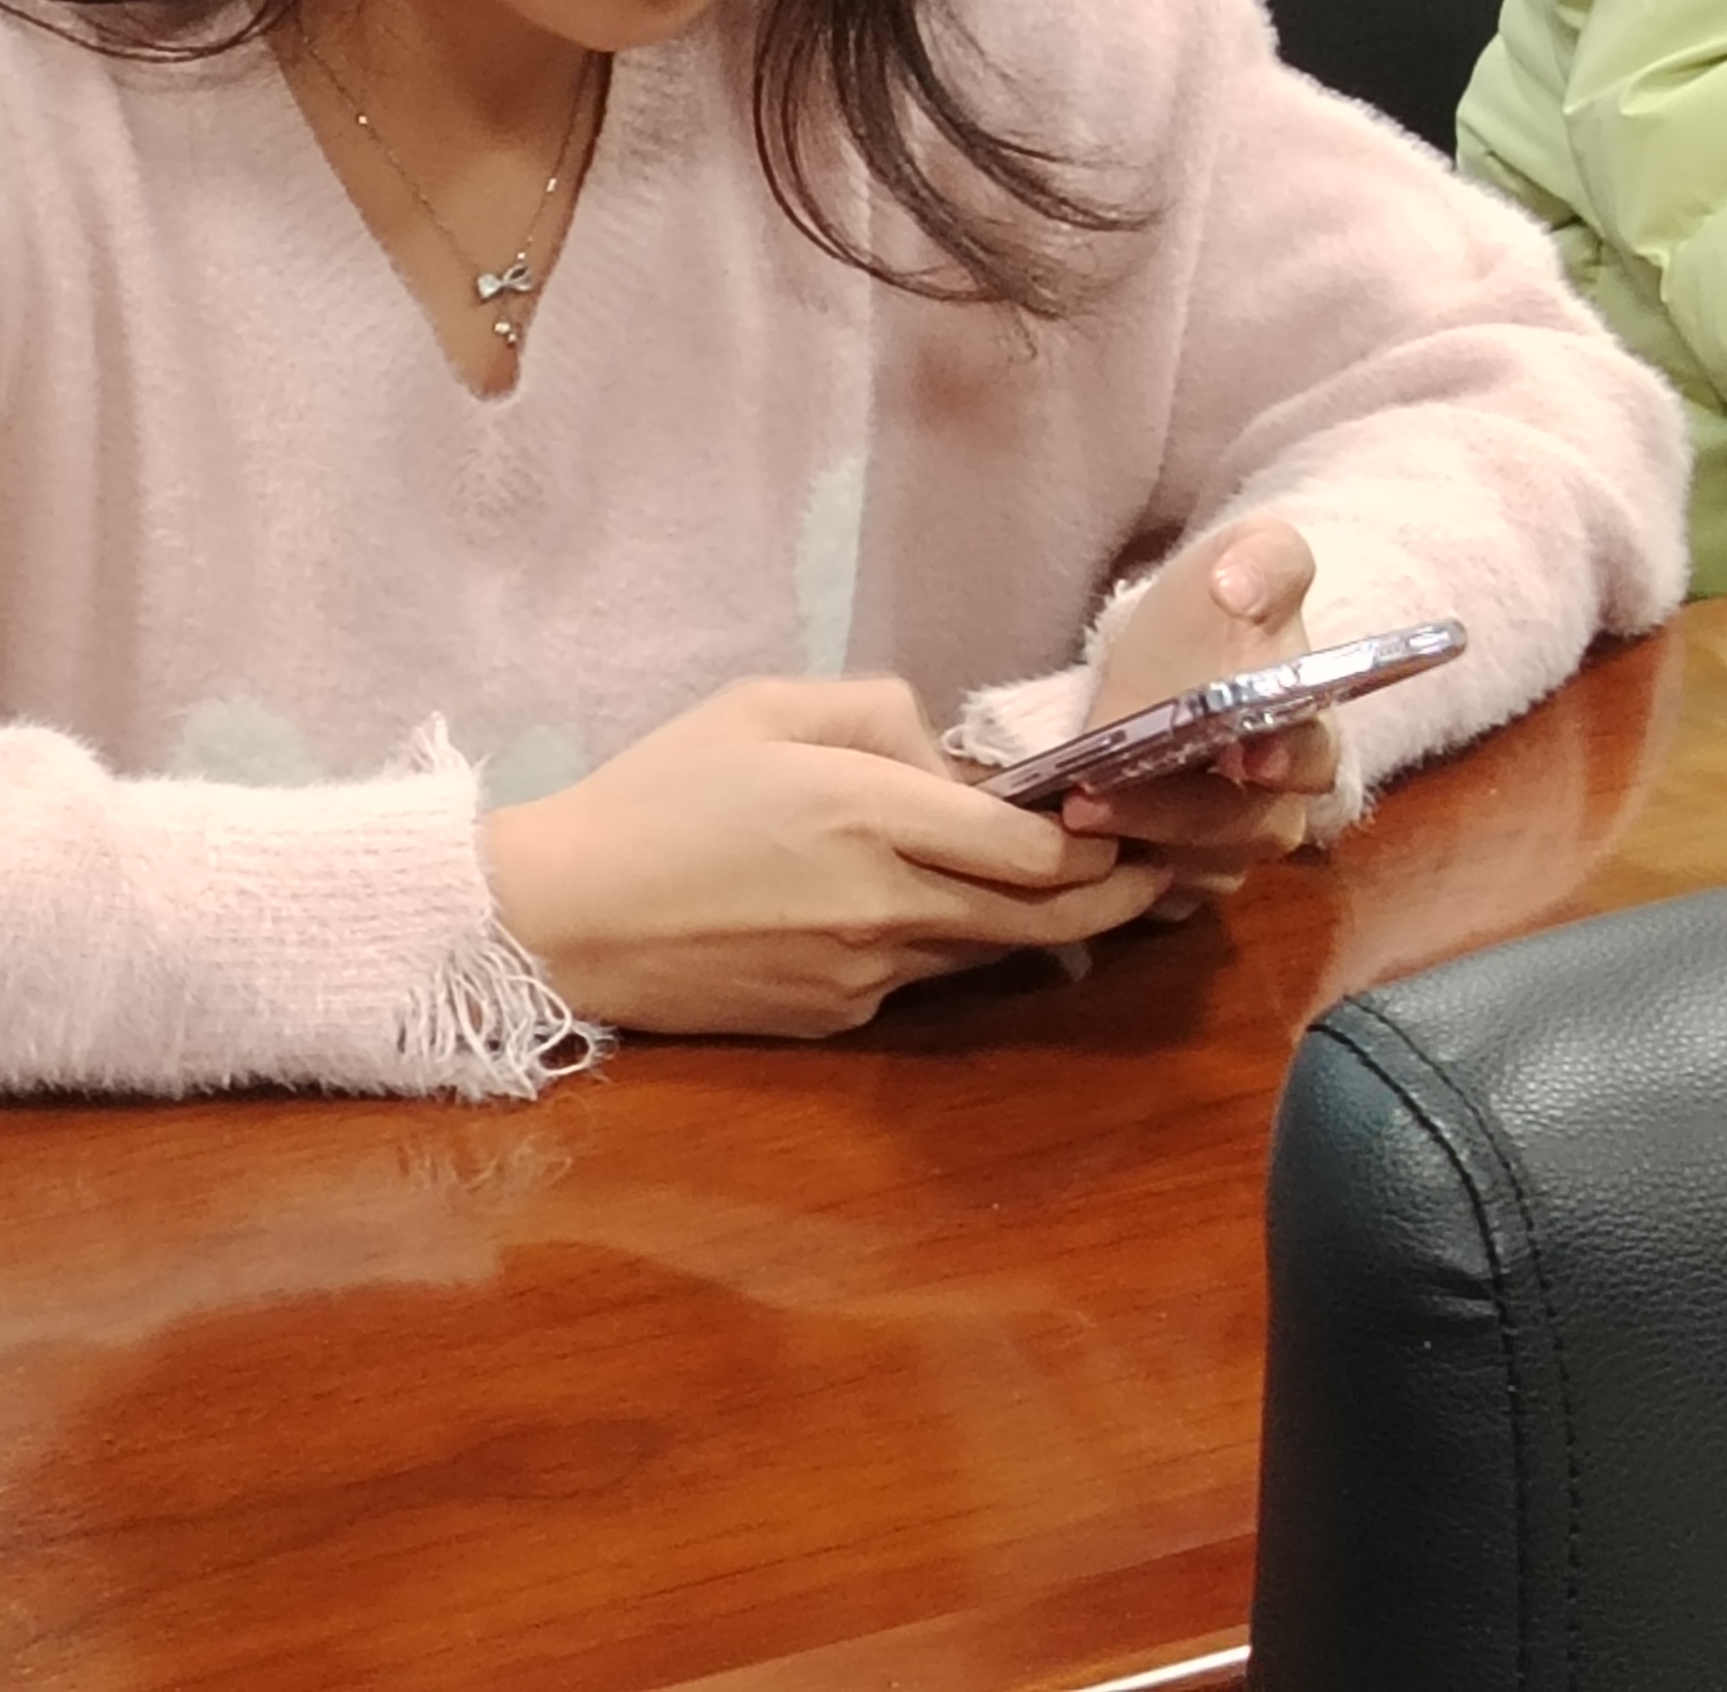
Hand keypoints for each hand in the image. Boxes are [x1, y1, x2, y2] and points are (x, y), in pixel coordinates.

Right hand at [481, 676, 1167, 1036]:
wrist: (566, 918)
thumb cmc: (660, 792)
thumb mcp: (764, 707)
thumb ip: (878, 713)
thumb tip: (953, 759)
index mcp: (873, 815)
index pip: (1040, 846)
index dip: (1105, 838)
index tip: (1133, 812)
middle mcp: (888, 905)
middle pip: (1049, 919)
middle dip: (1119, 895)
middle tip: (1159, 868)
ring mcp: (867, 975)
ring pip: (994, 953)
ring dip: (1042, 924)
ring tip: (1081, 886)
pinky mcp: (839, 1019)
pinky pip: (923, 977)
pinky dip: (949, 944)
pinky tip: (933, 911)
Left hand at [1065, 516, 1335, 913]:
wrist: (1172, 647)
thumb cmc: (1216, 607)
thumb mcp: (1248, 557)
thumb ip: (1265, 560)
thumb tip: (1242, 587)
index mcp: (1309, 730)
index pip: (1312, 759)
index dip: (1285, 760)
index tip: (1247, 755)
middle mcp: (1280, 802)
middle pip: (1245, 827)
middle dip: (1172, 813)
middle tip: (1095, 796)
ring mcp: (1232, 846)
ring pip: (1203, 869)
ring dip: (1142, 848)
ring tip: (1073, 814)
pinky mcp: (1182, 873)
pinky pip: (1163, 899)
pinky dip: (1124, 884)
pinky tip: (1079, 857)